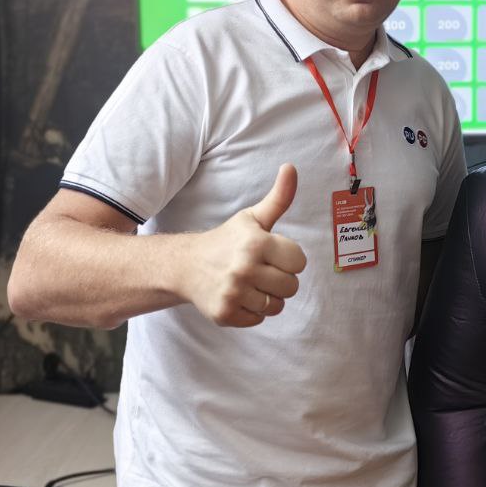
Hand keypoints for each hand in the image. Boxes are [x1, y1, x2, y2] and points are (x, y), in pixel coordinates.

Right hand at [176, 164, 306, 326]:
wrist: (186, 266)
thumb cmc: (228, 240)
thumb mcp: (254, 218)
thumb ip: (279, 197)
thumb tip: (292, 167)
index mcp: (257, 243)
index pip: (299, 262)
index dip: (289, 259)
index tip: (273, 254)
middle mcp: (245, 268)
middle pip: (291, 286)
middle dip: (281, 279)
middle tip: (261, 270)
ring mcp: (234, 293)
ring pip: (277, 306)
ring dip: (268, 297)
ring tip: (251, 284)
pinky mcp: (225, 313)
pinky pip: (259, 319)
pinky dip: (253, 311)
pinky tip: (239, 296)